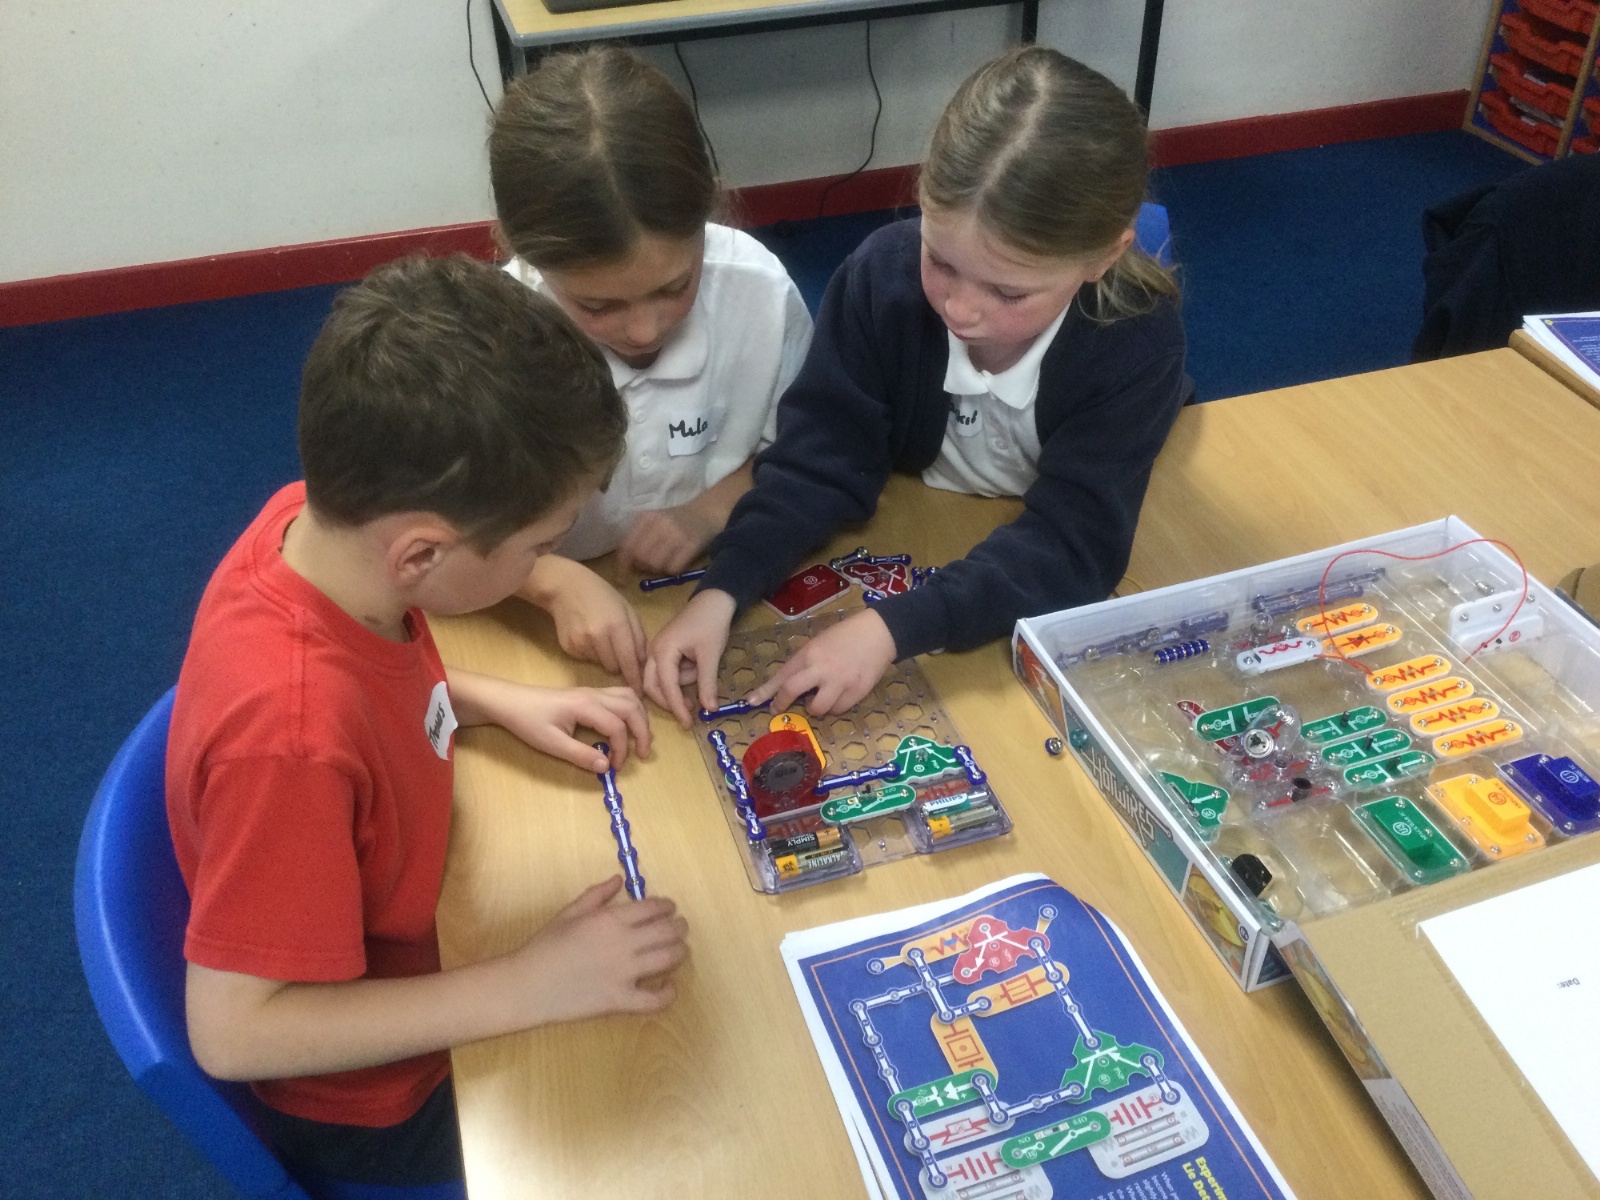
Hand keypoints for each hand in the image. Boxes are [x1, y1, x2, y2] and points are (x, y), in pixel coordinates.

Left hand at [483, 680, 651, 772]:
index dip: (622, 749)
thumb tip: (607, 767)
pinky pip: (619, 695)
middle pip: (632, 707)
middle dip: (642, 731)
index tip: (615, 767)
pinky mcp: (587, 693)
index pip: (617, 726)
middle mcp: (594, 694)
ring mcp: (591, 691)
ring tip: (639, 739)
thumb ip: (581, 755)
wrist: (508, 701)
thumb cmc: (527, 721)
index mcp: (586, 706)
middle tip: (643, 754)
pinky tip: (625, 725)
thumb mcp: (552, 744)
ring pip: (628, 697)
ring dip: (639, 717)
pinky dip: (630, 710)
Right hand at [508, 878, 689, 1022]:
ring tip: (680, 950)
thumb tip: (619, 879)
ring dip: (680, 952)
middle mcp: (622, 943)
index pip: (652, 907)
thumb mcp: (569, 912)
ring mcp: (623, 973)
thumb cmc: (545, 946)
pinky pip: (655, 1000)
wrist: (527, 985)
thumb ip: (597, 894)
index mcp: (610, 919)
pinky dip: (668, 993)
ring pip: (668, 959)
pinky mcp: (620, 1000)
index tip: (670, 908)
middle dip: (680, 927)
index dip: (667, 906)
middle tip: (681, 927)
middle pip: (667, 931)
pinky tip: (669, 986)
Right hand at [522, 556, 646, 691]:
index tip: (640, 692)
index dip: (635, 678)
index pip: (629, 661)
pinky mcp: (569, 648)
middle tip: (618, 650)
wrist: (565, 587)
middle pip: (614, 668)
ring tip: (601, 638)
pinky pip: (586, 660)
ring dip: (605, 658)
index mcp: (617, 625)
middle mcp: (598, 637)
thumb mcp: (627, 609)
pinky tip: (587, 636)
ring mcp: (581, 644)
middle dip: (619, 664)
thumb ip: (637, 636)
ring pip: (600, 665)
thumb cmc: (602, 596)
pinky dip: (590, 653)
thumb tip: (642, 663)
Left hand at [616, 506, 719, 576]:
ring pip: (655, 564)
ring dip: (658, 570)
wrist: (707, 512)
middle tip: (651, 568)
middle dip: (643, 568)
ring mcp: (676, 534)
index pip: (626, 547)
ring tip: (666, 563)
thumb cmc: (677, 521)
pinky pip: (673, 568)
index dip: (622, 566)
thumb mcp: (655, 523)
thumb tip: (628, 568)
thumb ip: (640, 540)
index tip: (621, 580)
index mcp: (645, 518)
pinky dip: (673, 571)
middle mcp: (659, 524)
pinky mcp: (691, 544)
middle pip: (640, 558)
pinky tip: (678, 563)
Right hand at [642, 589, 736, 727]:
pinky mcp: (665, 650)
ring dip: (680, 685)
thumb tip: (709, 710)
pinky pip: (668, 671)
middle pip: (653, 687)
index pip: (666, 687)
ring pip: (661, 680)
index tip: (688, 724)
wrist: (714, 600)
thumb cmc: (712, 624)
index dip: (677, 707)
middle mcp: (654, 652)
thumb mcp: (711, 656)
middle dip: (671, 700)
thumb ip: (707, 684)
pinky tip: (697, 667)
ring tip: (702, 673)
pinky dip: (682, 676)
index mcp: (662, 651)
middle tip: (691, 711)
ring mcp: (658, 650)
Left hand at [749, 609, 896, 714]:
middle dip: (783, 703)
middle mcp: (821, 668)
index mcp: (810, 653)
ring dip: (814, 707)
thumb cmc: (846, 635)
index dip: (766, 692)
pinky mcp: (857, 692)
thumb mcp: (819, 642)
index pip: (782, 675)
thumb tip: (788, 684)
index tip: (753, 702)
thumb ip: (805, 662)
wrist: (879, 633)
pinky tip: (838, 696)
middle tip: (780, 708)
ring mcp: (840, 682)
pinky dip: (835, 707)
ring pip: (818, 708)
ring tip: (819, 698)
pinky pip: (840, 710)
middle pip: (792, 691)